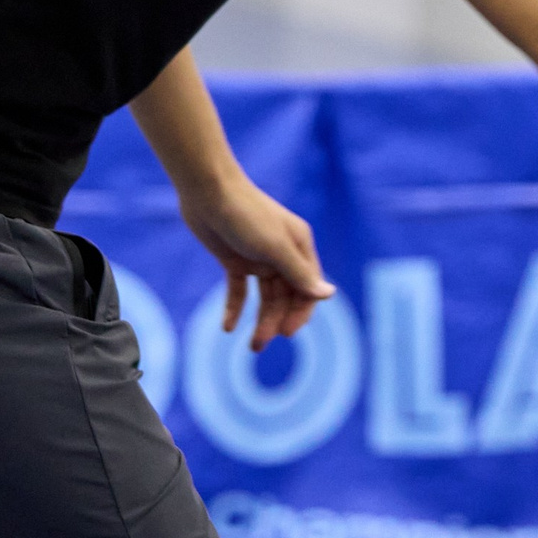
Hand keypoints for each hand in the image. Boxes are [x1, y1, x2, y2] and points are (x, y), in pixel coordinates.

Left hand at [179, 171, 336, 351]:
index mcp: (299, 247)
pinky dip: (235, 308)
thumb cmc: (246, 215)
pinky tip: (228, 328)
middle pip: (285, 296)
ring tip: (250, 346)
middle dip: (276, 321)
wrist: (208, 192)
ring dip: (259, 320)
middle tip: (260, 345)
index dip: (300, 312)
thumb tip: (329, 295)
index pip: (307, 287)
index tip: (286, 333)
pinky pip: (238, 290)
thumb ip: (300, 273)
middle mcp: (282, 254)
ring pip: (264, 296)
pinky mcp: (235, 260)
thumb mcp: (274, 247)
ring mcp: (258, 258)